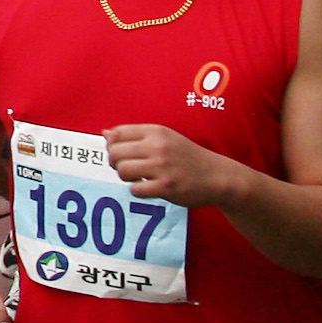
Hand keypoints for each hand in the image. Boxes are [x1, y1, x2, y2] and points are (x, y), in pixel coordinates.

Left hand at [100, 120, 235, 208]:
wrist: (217, 176)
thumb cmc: (187, 157)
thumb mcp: (165, 138)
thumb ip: (135, 135)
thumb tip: (105, 133)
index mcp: (156, 131)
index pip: (117, 133)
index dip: (112, 145)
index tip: (121, 153)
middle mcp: (158, 146)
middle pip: (115, 153)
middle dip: (115, 163)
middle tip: (128, 168)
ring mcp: (162, 167)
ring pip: (122, 171)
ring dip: (125, 177)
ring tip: (138, 178)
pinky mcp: (166, 187)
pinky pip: (135, 190)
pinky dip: (138, 191)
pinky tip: (148, 188)